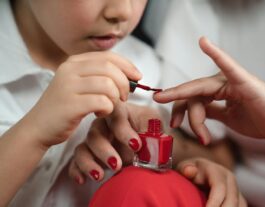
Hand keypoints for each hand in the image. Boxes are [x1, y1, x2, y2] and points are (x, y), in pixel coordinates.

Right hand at [23, 51, 141, 147]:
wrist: (38, 128)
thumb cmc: (65, 107)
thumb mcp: (80, 85)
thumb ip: (100, 76)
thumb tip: (131, 75)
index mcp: (74, 62)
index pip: (108, 56)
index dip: (127, 65)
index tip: (137, 77)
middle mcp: (70, 70)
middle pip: (110, 68)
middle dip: (124, 83)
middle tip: (124, 97)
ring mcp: (69, 86)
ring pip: (108, 85)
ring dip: (115, 98)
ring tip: (109, 106)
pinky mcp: (71, 104)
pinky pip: (102, 102)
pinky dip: (108, 109)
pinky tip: (99, 113)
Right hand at [69, 102, 161, 182]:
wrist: (144, 147)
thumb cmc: (149, 131)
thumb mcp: (154, 127)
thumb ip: (153, 131)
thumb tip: (153, 141)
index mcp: (120, 113)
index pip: (115, 114)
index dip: (123, 130)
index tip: (136, 145)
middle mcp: (103, 124)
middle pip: (95, 133)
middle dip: (105, 151)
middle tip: (117, 164)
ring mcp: (93, 140)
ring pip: (83, 148)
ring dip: (89, 162)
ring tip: (100, 176)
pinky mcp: (89, 156)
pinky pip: (76, 162)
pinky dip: (77, 170)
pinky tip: (82, 179)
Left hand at [154, 37, 264, 145]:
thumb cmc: (262, 119)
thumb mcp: (228, 118)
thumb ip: (212, 111)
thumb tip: (196, 109)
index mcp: (217, 90)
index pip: (191, 96)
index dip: (180, 109)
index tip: (173, 124)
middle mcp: (221, 82)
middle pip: (191, 93)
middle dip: (179, 109)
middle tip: (174, 124)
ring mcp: (231, 79)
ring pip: (200, 90)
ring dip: (195, 115)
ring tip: (203, 136)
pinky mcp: (243, 80)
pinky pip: (227, 67)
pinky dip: (216, 55)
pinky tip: (204, 43)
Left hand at [177, 158, 246, 206]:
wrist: (200, 171)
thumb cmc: (189, 171)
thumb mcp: (184, 167)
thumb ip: (185, 169)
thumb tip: (190, 171)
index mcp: (216, 171)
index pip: (219, 189)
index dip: (213, 204)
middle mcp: (230, 179)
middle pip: (231, 201)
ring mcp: (236, 190)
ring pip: (239, 206)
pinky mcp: (239, 200)